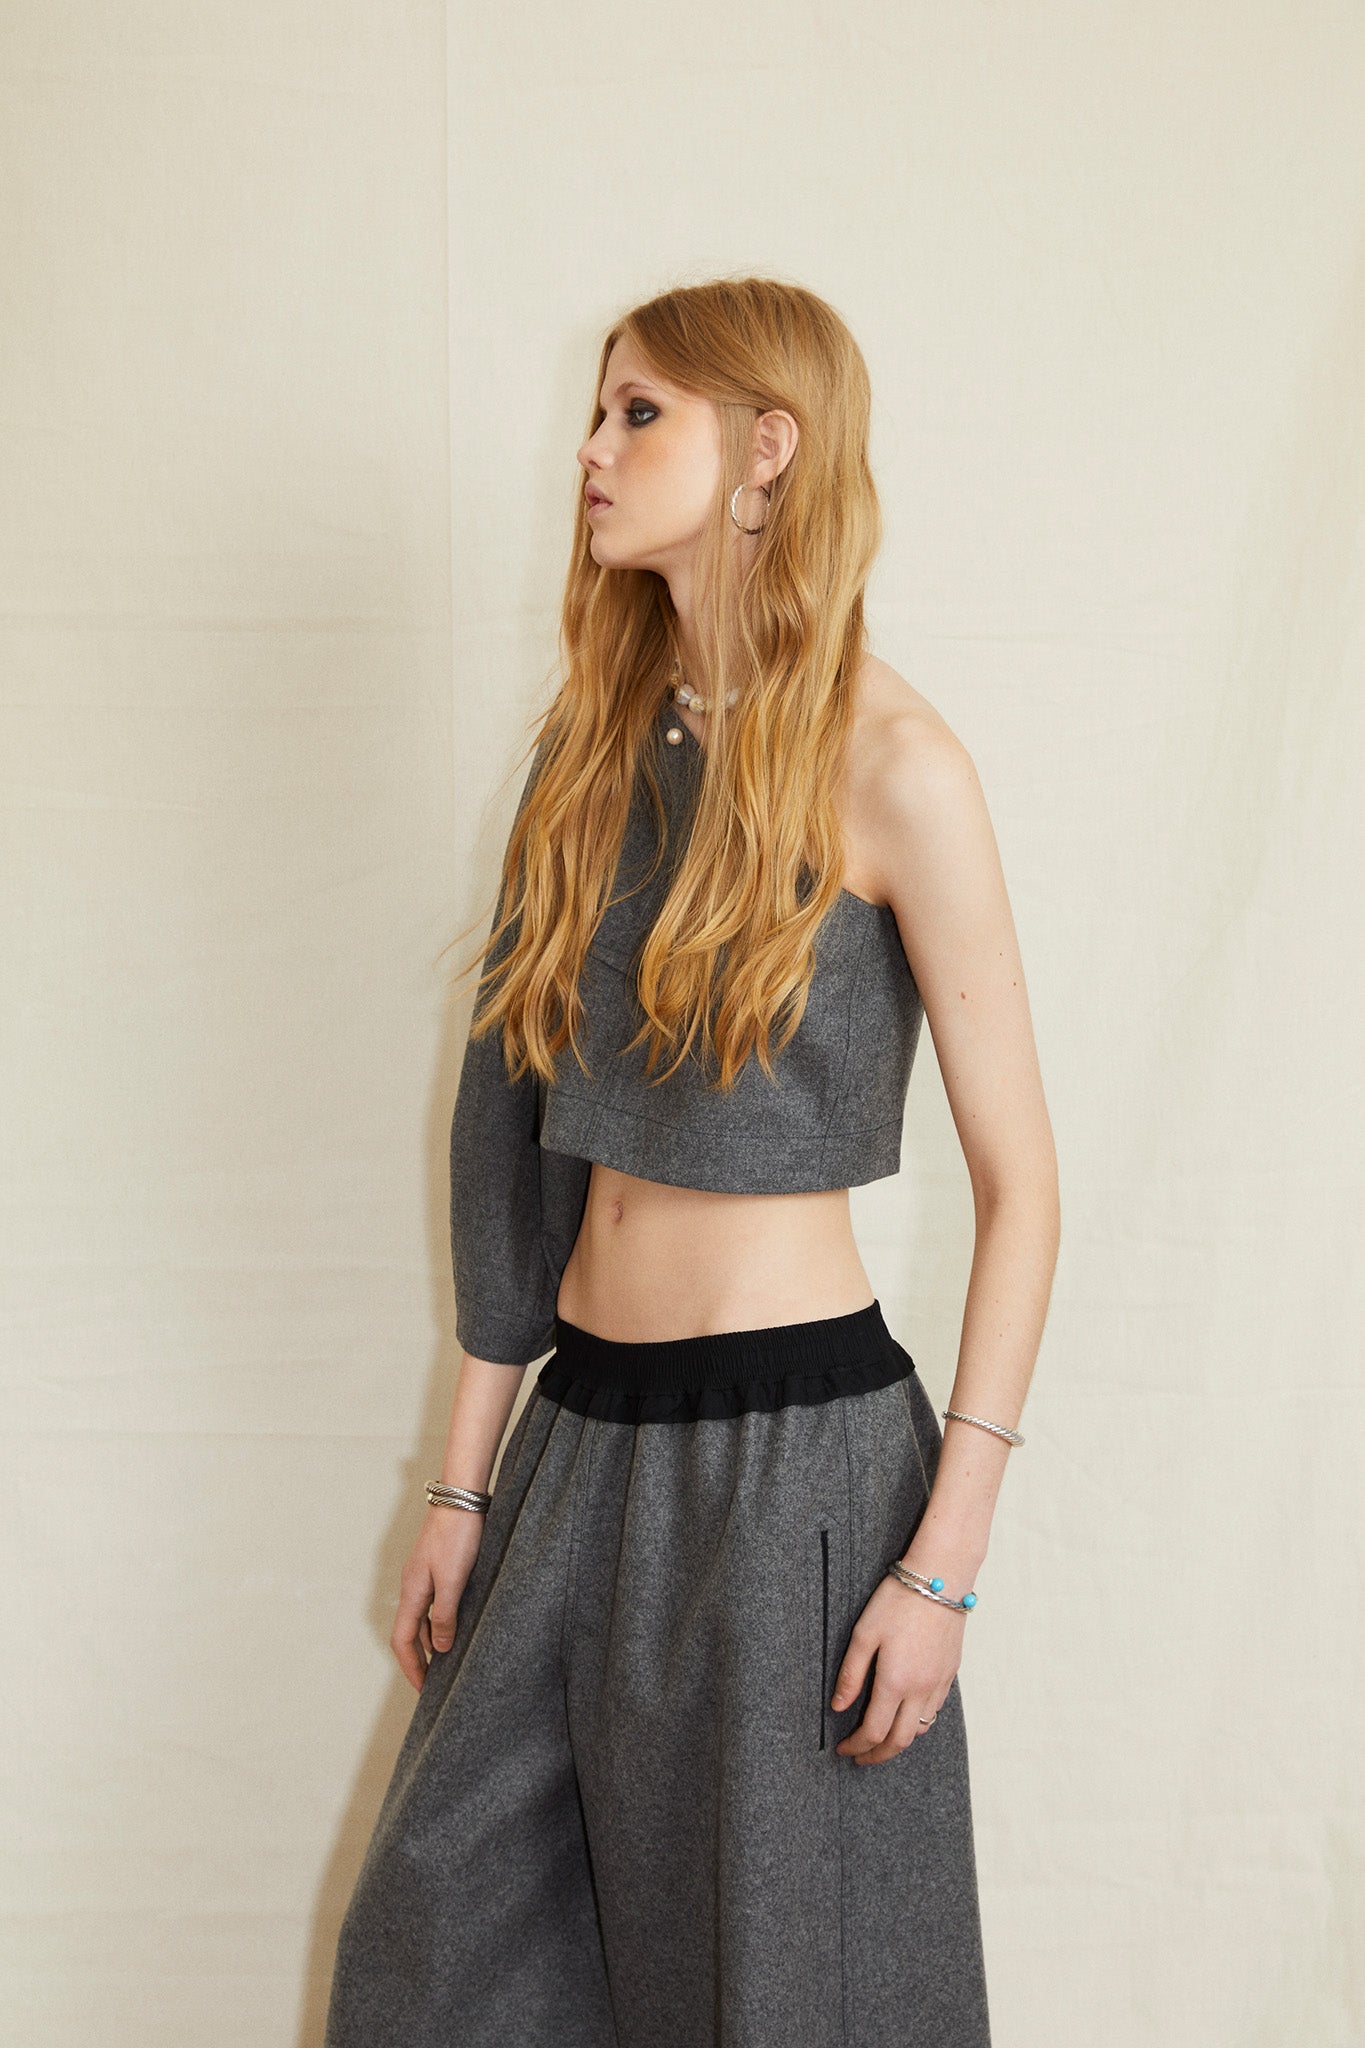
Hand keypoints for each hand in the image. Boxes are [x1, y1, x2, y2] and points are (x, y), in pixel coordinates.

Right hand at [390, 1504, 485, 1691]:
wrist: (461, 1497)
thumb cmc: (458, 1535)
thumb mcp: (454, 1580)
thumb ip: (445, 1615)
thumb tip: (439, 1648)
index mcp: (412, 1592)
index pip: (402, 1640)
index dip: (411, 1668)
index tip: (423, 1691)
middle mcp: (412, 1586)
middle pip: (409, 1633)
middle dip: (418, 1660)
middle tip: (433, 1684)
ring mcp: (423, 1576)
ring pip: (421, 1618)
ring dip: (429, 1641)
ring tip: (446, 1661)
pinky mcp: (436, 1567)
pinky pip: (432, 1604)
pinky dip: (438, 1621)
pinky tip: (454, 1625)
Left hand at [830, 1572, 965, 1763]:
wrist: (940, 1578)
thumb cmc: (898, 1601)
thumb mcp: (864, 1634)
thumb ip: (851, 1674)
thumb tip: (838, 1706)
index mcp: (895, 1682)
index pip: (874, 1731)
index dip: (857, 1746)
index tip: (843, 1749)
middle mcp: (921, 1689)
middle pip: (901, 1741)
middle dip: (878, 1755)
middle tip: (860, 1756)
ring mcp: (939, 1682)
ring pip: (921, 1728)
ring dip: (900, 1740)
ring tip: (881, 1737)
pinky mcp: (951, 1671)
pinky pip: (935, 1709)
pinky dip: (919, 1720)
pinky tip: (906, 1711)